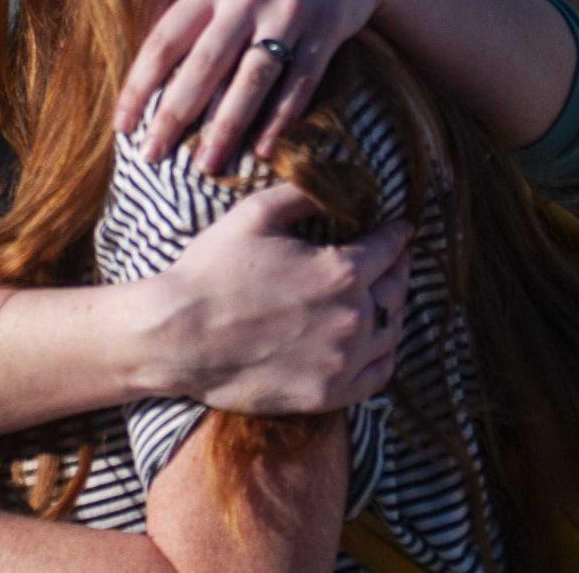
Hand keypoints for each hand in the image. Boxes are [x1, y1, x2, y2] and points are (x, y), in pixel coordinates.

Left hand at [115, 0, 398, 172]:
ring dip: (227, 127)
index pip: (165, 38)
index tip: (122, 125)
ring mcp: (288, 15)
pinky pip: (299, 83)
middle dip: (175, 115)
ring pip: (252, 80)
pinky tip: (261, 150)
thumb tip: (137, 30)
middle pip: (205, 65)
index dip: (139, 84)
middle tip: (153, 157)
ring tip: (206, 166)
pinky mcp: (325, 32)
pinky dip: (280, 119)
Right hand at [137, 183, 409, 413]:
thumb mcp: (255, 214)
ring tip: (387, 297)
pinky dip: (384, 355)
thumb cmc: (212, 270)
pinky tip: (377, 343)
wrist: (177, 336)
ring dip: (394, 309)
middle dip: (398, 268)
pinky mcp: (326, 394)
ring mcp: (341, 361)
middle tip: (396, 259)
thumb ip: (303, 195)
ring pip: (390, 332)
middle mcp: (351, 318)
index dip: (397, 234)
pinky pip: (376, 376)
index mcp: (340, 271)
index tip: (401, 228)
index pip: (389, 248)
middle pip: (395, 289)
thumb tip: (340, 183)